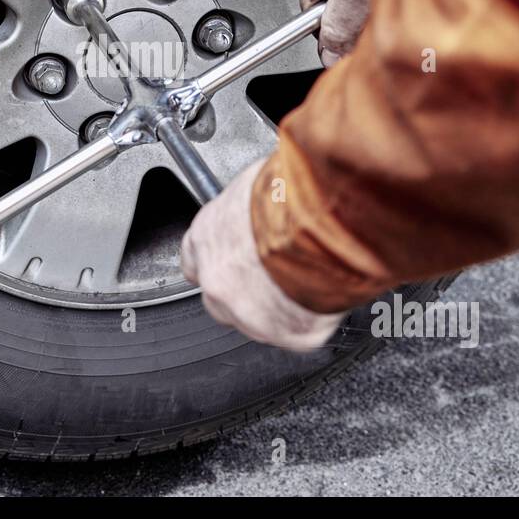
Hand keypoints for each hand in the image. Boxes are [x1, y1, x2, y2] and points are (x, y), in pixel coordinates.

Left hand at [180, 161, 345, 350]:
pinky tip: (323, 293)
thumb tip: (257, 204)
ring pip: (257, 319)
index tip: (235, 258)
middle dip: (247, 289)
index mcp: (205, 238)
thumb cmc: (291, 195)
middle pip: (222, 297)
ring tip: (307, 278)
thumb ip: (247, 209)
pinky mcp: (284, 333)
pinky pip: (297, 332)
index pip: (195, 262)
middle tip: (277, 270)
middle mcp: (217, 279)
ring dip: (279, 306)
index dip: (219, 261)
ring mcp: (246, 312)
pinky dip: (312, 319)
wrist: (321, 222)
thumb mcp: (255, 185)